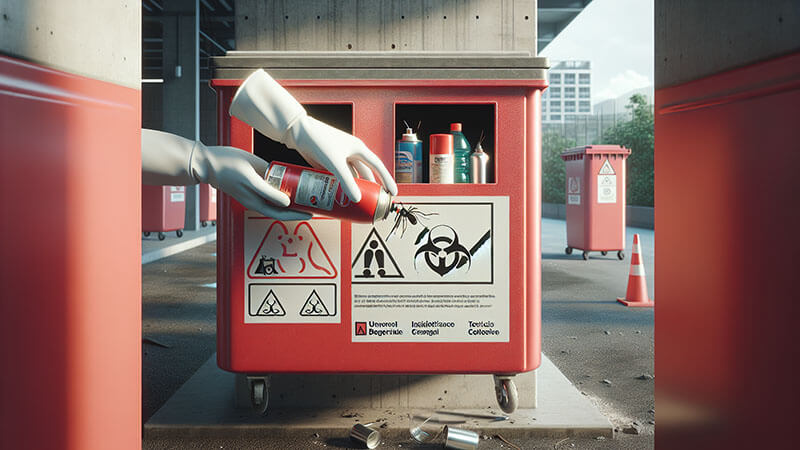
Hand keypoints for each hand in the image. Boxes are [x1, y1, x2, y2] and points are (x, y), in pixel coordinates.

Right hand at [190, 143, 311, 220]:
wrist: (208, 161)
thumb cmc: (227, 168)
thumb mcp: (251, 179)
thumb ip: (268, 191)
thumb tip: (286, 202)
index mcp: (256, 202)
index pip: (281, 213)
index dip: (297, 214)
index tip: (311, 213)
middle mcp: (257, 198)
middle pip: (282, 207)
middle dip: (299, 206)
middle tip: (315, 203)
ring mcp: (255, 190)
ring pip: (278, 197)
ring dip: (293, 195)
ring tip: (308, 192)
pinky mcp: (254, 181)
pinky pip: (272, 186)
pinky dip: (284, 185)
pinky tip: (293, 179)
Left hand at [229, 69, 397, 202]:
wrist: (298, 132)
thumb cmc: (318, 140)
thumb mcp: (334, 162)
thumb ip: (346, 181)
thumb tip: (357, 199)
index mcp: (358, 148)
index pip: (378, 166)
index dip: (387, 179)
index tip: (393, 193)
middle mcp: (351, 153)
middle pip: (366, 174)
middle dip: (370, 188)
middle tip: (374, 202)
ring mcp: (340, 158)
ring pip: (351, 177)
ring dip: (354, 188)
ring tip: (357, 203)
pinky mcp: (328, 163)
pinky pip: (339, 178)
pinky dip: (341, 187)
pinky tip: (340, 196)